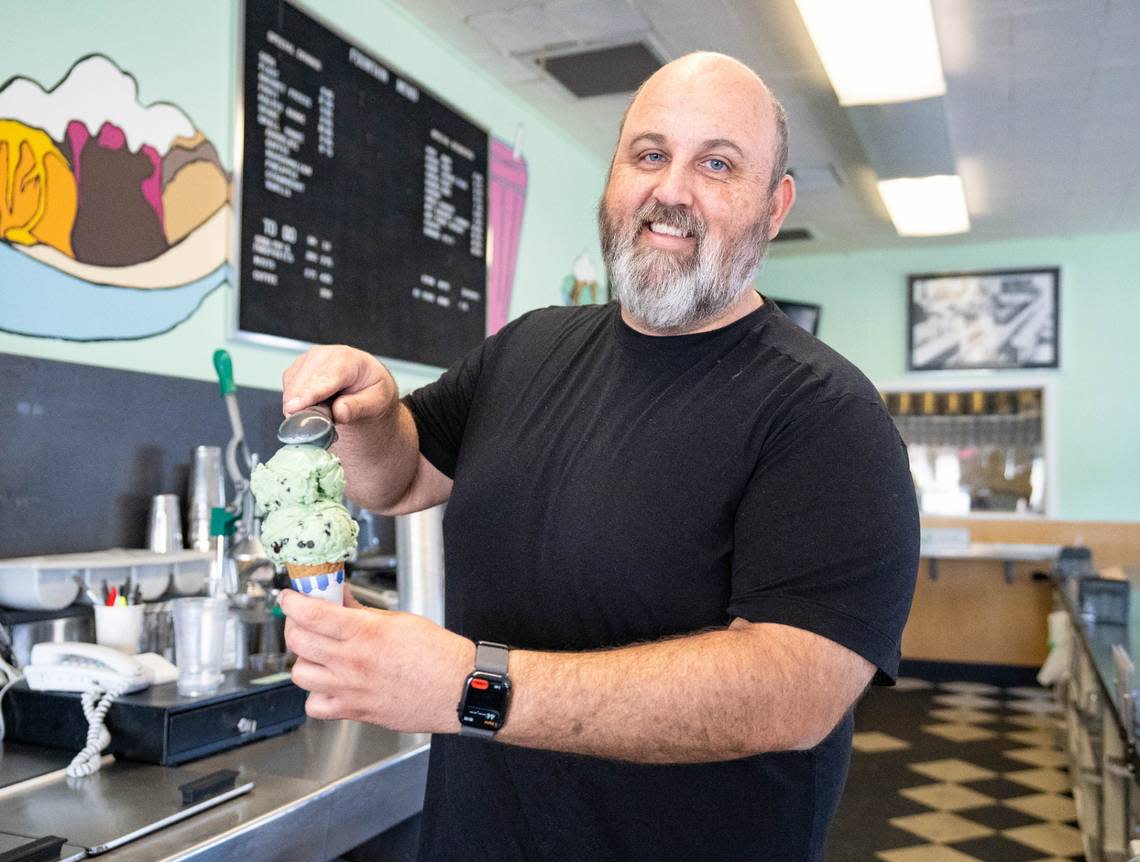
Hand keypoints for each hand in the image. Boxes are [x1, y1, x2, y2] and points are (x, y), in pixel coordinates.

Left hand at [280, 588, 474, 732]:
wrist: (458, 689)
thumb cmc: (438, 655)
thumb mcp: (399, 621)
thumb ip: (363, 612)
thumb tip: (341, 599)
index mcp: (365, 633)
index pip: (310, 614)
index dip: (292, 602)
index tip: (290, 597)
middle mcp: (352, 662)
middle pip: (298, 641)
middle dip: (295, 625)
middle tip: (304, 620)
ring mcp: (350, 690)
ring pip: (299, 673)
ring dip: (304, 659)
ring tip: (317, 652)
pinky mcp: (355, 711)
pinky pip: (315, 706)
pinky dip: (315, 694)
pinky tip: (328, 683)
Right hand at [281, 345, 397, 426]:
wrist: (366, 384)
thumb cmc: (373, 391)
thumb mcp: (377, 402)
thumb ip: (359, 407)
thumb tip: (340, 412)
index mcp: (347, 358)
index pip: (324, 378)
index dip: (308, 394)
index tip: (294, 409)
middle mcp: (324, 355)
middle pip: (302, 385)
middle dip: (304, 409)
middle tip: (320, 429)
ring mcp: (307, 361)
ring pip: (291, 390)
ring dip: (301, 409)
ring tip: (325, 416)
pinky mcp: (296, 370)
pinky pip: (287, 393)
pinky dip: (297, 406)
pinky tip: (315, 408)